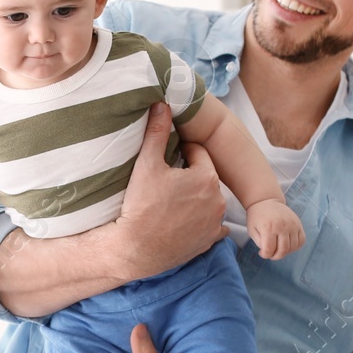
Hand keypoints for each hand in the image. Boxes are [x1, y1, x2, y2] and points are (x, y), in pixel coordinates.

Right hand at [109, 103, 228, 280]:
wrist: (134, 249)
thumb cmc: (140, 206)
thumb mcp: (146, 164)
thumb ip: (156, 132)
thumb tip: (162, 104)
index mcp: (206, 177)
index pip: (198, 153)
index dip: (180, 154)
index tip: (167, 161)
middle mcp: (217, 200)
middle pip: (205, 177)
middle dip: (190, 176)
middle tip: (167, 183)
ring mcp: (215, 223)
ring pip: (209, 201)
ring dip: (197, 198)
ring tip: (173, 203)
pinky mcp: (209, 242)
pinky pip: (212, 226)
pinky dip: (202, 222)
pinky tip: (186, 222)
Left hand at [246, 198, 304, 259]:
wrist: (266, 201)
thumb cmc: (257, 217)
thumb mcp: (252, 230)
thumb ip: (260, 243)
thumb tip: (269, 252)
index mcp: (268, 228)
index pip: (269, 250)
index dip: (265, 255)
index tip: (262, 252)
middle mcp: (282, 226)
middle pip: (282, 251)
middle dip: (275, 256)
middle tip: (270, 253)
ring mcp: (292, 225)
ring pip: (293, 247)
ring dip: (285, 252)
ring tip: (278, 248)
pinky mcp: (298, 224)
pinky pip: (301, 240)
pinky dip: (295, 246)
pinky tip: (287, 244)